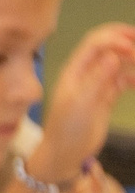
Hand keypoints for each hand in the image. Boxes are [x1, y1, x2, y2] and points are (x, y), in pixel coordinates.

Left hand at [36, 23, 134, 178]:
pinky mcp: (106, 98)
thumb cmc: (67, 128)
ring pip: (118, 63)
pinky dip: (134, 76)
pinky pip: (123, 80)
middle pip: (108, 47)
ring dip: (133, 58)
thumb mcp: (80, 103)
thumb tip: (113, 56)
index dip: (116, 38)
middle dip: (127, 41)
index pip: (96, 42)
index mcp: (74, 70)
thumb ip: (97, 79)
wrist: (65, 154)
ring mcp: (97, 85)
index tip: (134, 48)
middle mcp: (85, 73)